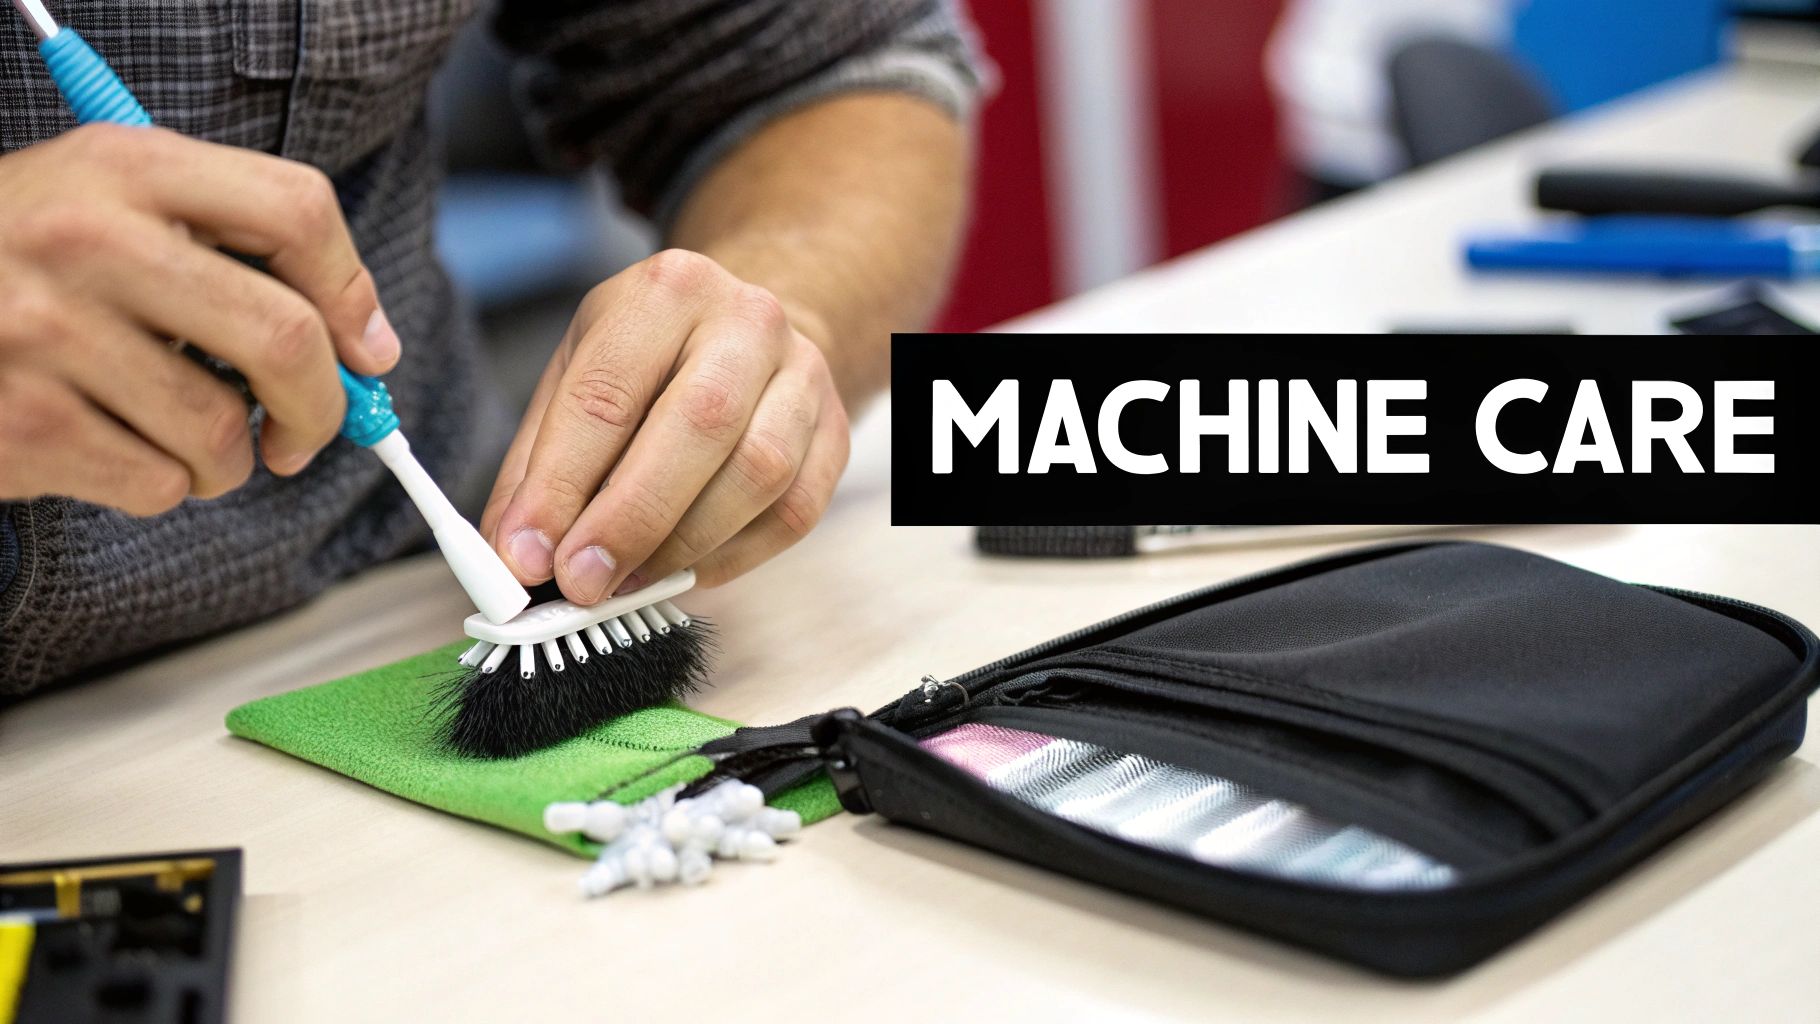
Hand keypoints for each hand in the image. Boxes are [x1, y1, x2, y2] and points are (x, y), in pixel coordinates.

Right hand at [0, 124, 397, 514]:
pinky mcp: (24, 423)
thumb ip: (234, 249)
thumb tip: (364, 349)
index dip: (352, 293)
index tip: (364, 351)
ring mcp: (47, 332)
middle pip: (284, 338)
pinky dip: (158, 484)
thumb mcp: (115, 207)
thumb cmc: (25, 263)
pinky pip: (161, 485)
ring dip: (224, 459)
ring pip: (223, 434)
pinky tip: (108, 445)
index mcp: (127, 166)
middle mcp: (87, 238)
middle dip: (322, 408)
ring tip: (173, 430)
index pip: (297, 211)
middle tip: (304, 431)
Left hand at [481, 249, 851, 602]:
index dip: (562, 484)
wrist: (746, 333)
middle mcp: (746, 321)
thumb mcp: (578, 376)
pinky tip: (687, 567)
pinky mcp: (833, 434)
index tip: (529, 553)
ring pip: (758, 473)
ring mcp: (803, 375)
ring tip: (629, 580)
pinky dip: (734, 556)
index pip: (607, 394)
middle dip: (630, 519)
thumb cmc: (652, 360)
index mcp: (666, 291)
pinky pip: (794, 511)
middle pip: (697, 426)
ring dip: (684, 545)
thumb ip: (539, 466)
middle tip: (582, 582)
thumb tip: (516, 555)